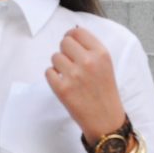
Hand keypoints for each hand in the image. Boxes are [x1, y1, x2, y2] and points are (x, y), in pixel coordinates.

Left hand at [44, 26, 124, 141]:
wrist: (105, 120)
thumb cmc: (104, 91)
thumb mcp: (106, 65)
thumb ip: (90, 49)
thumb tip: (71, 34)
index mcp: (101, 54)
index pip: (77, 32)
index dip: (71, 37)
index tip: (71, 46)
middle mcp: (88, 62)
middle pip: (64, 42)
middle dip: (65, 52)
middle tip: (72, 64)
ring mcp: (74, 75)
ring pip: (55, 57)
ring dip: (59, 65)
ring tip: (70, 77)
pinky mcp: (62, 88)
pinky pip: (48, 72)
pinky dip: (53, 77)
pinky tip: (64, 84)